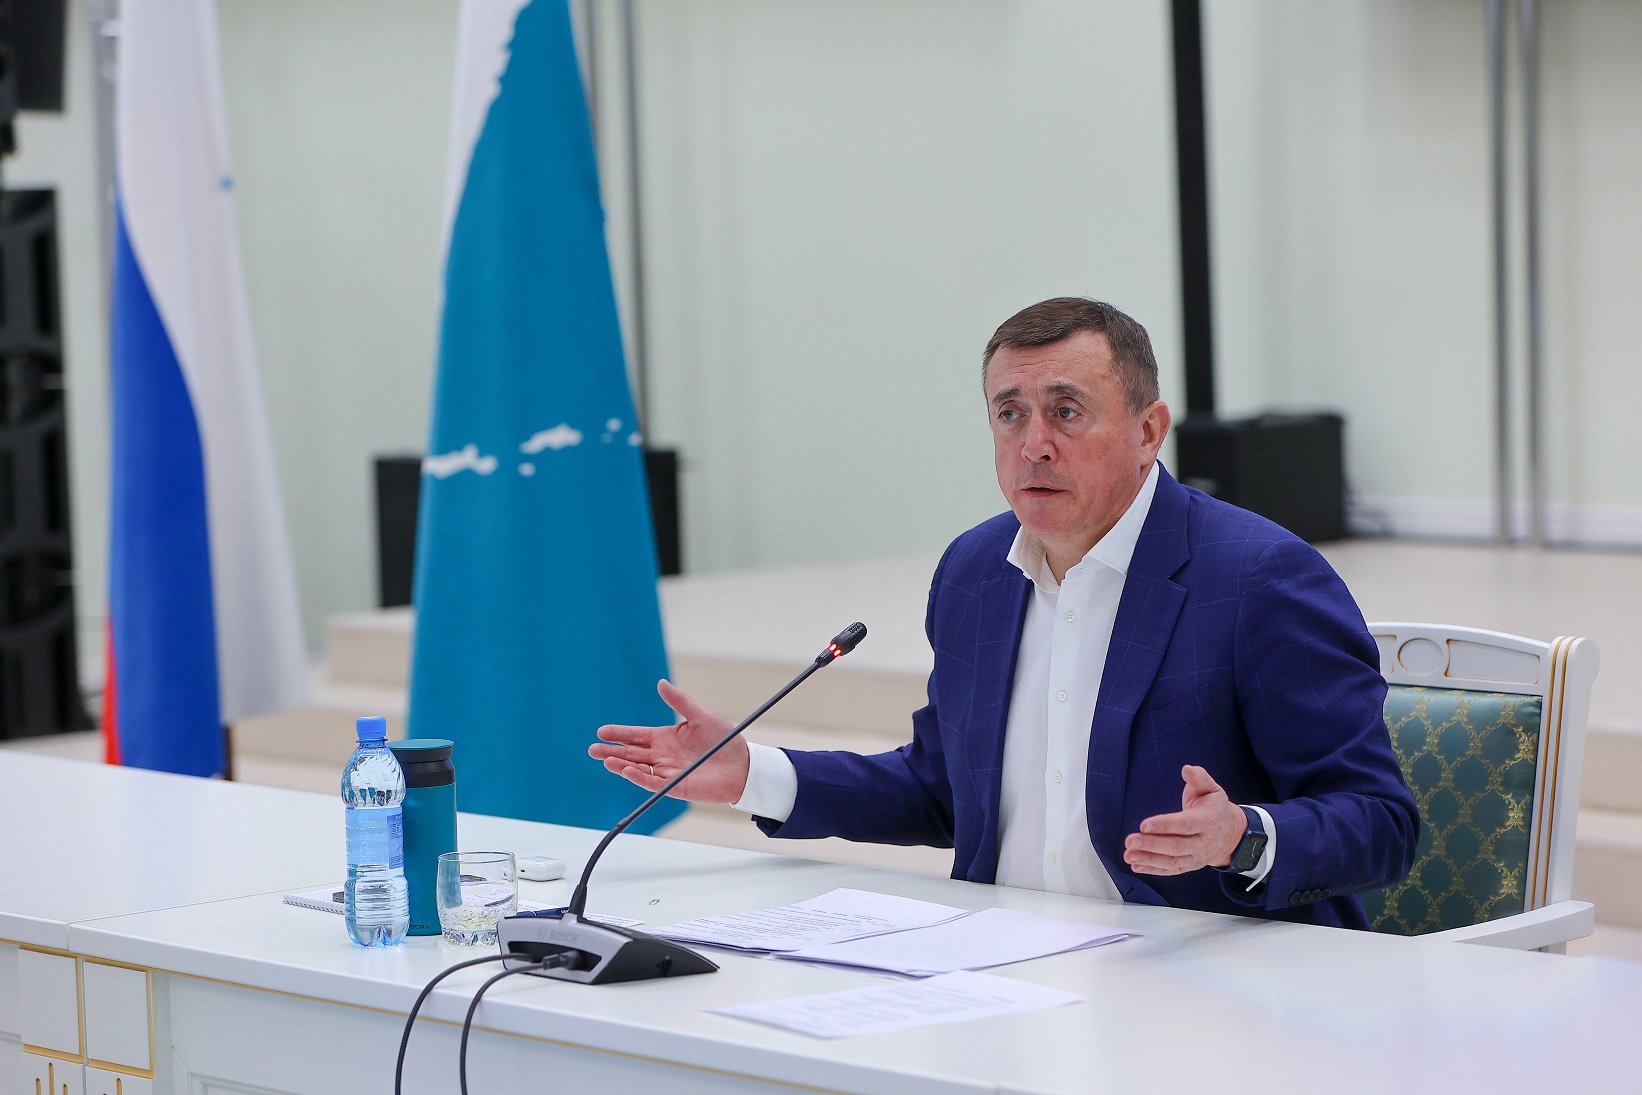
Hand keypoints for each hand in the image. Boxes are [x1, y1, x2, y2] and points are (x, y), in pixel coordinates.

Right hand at [587, 680, 750, 803]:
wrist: (742, 764)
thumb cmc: (724, 739)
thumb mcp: (701, 715)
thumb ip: (679, 701)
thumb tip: (660, 683)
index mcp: (666, 738)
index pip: (636, 736)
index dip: (619, 734)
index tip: (601, 731)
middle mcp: (662, 756)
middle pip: (631, 753)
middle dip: (611, 751)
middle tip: (592, 750)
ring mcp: (667, 772)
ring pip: (637, 769)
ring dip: (620, 765)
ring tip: (605, 760)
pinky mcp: (675, 787)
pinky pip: (652, 782)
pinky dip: (638, 777)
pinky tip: (626, 770)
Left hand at [1123, 765, 1246, 875]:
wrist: (1231, 835)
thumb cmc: (1215, 808)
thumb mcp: (1212, 789)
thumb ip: (1199, 778)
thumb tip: (1187, 769)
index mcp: (1208, 821)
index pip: (1185, 824)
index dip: (1165, 825)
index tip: (1144, 825)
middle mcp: (1203, 842)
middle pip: (1176, 846)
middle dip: (1152, 844)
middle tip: (1130, 840)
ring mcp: (1196, 856)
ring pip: (1172, 861)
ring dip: (1148, 859)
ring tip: (1128, 854)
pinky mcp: (1190, 866)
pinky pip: (1171, 870)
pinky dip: (1153, 869)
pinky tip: (1136, 865)